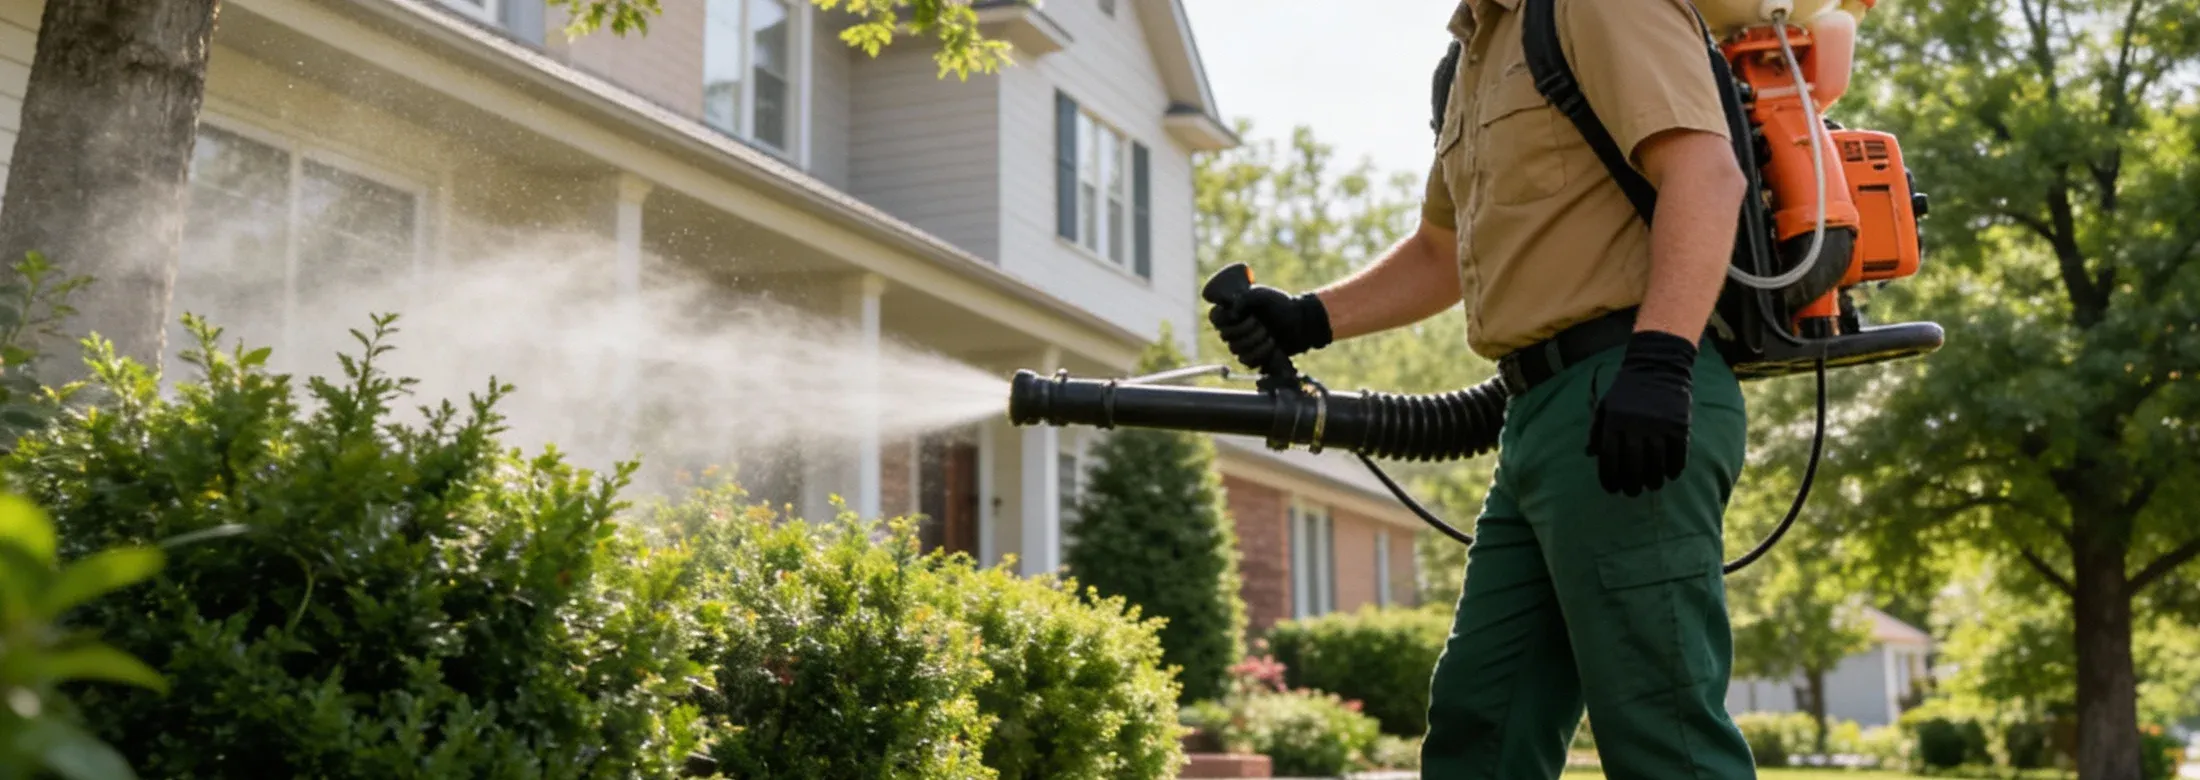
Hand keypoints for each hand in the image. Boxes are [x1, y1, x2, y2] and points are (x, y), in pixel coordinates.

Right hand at [1206, 281, 1331, 370]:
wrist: (1301, 321)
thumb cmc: (1281, 305)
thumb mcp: (1262, 295)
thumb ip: (1244, 298)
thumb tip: (1231, 314)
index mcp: (1234, 311)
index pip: (1215, 318)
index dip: (1224, 319)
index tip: (1238, 315)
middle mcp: (1235, 328)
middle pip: (1225, 336)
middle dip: (1244, 330)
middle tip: (1259, 322)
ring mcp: (1244, 343)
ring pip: (1235, 350)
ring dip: (1254, 342)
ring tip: (1269, 334)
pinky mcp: (1254, 356)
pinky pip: (1247, 361)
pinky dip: (1260, 353)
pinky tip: (1272, 345)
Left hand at [1587, 331, 1698, 495]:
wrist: (1657, 365)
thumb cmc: (1627, 390)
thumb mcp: (1605, 405)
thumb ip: (1596, 430)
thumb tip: (1589, 456)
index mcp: (1614, 421)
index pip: (1609, 458)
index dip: (1609, 478)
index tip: (1612, 490)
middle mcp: (1635, 425)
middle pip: (1633, 465)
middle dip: (1631, 484)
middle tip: (1632, 492)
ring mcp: (1659, 425)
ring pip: (1656, 463)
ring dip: (1653, 480)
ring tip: (1651, 486)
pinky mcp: (1679, 424)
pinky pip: (1678, 453)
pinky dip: (1674, 468)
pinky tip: (1671, 475)